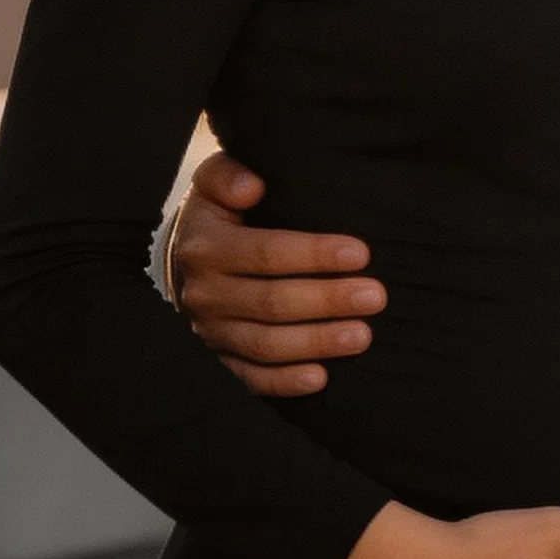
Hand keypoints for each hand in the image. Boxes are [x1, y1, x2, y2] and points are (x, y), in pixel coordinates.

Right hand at [172, 151, 384, 395]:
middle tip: (375, 296)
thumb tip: (252, 186)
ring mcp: (210, 332)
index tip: (361, 253)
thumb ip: (228, 176)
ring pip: (266, 344)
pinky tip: (321, 379)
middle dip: (328, 300)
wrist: (184, 260)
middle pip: (272, 302)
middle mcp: (205, 294)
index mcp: (207, 248)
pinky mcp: (218, 360)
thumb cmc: (219, 215)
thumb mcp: (214, 185)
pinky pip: (250, 378)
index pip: (266, 252)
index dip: (314, 255)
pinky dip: (284, 382)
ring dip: (316, 343)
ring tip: (363, 335)